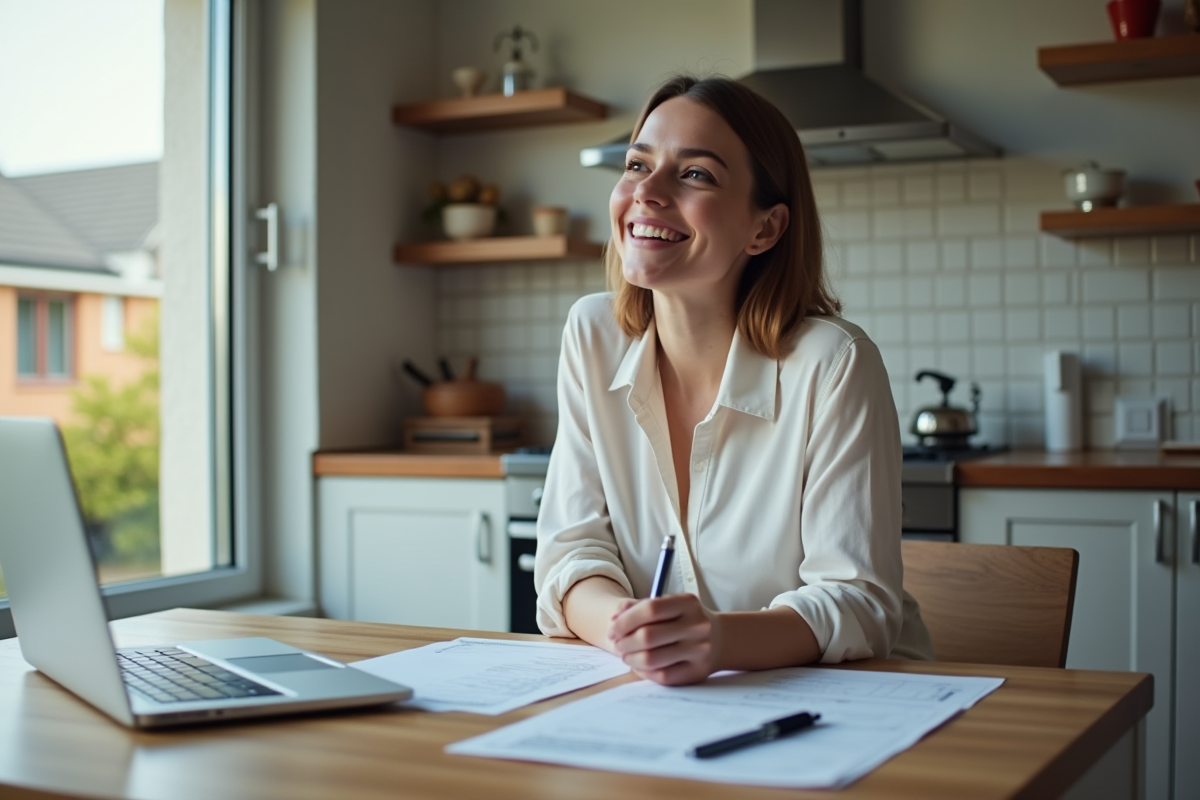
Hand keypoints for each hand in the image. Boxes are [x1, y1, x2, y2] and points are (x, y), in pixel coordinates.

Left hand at [607, 593, 721, 684]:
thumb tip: (615, 619)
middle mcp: (697, 625)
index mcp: (688, 603)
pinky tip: (639, 666)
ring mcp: (700, 650)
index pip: (649, 609)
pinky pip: (662, 676)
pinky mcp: (698, 672)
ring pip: (652, 659)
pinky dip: (644, 672)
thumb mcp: (669, 605)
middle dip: (624, 642)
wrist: (720, 638)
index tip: (612, 629)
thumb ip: (640, 608)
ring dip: (631, 659)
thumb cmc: (685, 620)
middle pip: (648, 636)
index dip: (625, 621)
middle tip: (617, 645)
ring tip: (626, 655)